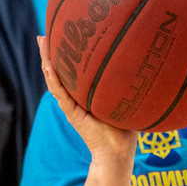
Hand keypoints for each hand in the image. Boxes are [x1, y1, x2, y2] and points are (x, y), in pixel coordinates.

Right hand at [37, 36, 136, 161]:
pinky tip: (48, 65)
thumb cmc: (125, 128)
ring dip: (46, 60)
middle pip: (59, 70)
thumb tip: (145, 63)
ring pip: (54, 78)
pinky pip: (60, 92)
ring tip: (41, 41)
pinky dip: (53, 78)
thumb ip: (127, 83)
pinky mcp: (72, 113)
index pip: (72, 70)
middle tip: (44, 33)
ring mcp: (71, 105)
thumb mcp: (125, 99)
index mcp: (85, 94)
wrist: (117, 152)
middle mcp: (75, 98)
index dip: (66, 53)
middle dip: (51, 52)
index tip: (64, 34)